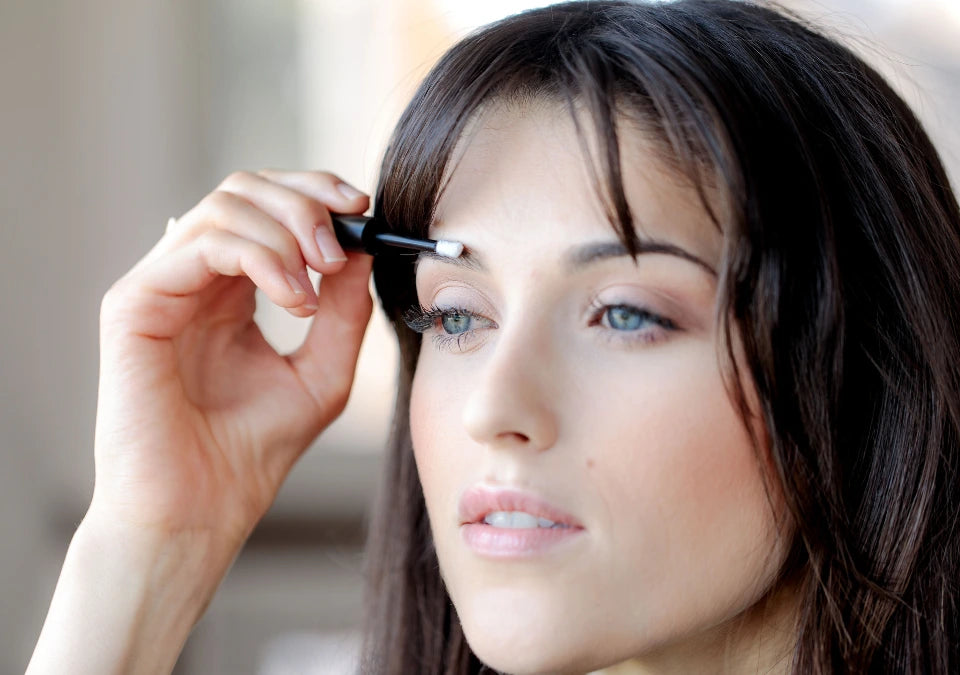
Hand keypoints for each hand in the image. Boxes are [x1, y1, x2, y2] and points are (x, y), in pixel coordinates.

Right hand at [89, 169, 372, 554]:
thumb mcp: (322, 372)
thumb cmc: (252, 453)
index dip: (316, 194)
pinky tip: (293, 301)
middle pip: (245, 189)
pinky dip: (259, 257)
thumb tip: (362, 247)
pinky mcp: (134, 302)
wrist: (200, 512)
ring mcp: (162, 287)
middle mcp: (194, 280)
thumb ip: (342, 310)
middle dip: (305, 203)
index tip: (362, 210)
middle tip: (340, 247)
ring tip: (313, 289)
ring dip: (286, 233)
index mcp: (232, 291)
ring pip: (224, 205)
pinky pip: (201, 243)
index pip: (268, 208)